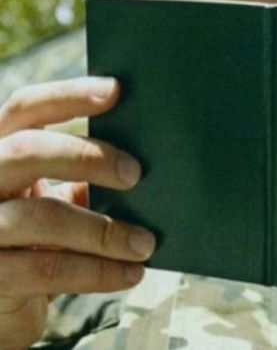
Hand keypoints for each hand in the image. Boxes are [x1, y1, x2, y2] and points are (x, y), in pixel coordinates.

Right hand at [0, 78, 155, 348]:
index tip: (116, 90)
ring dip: (103, 230)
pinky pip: (47, 269)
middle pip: (27, 150)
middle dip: (86, 156)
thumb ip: (82, 181)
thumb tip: (142, 165)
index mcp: (2, 154)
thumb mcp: (55, 203)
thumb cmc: (40, 241)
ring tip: (146, 243)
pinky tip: (132, 274)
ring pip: (41, 216)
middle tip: (136, 173)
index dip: (68, 95)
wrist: (7, 303)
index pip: (26, 109)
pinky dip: (98, 272)